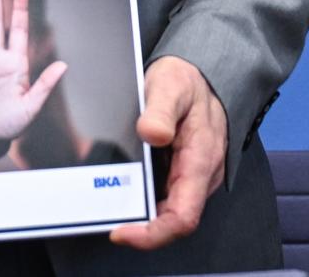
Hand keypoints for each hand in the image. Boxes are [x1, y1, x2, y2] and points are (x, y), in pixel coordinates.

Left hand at [110, 57, 227, 250]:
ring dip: (141, 213)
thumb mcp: (170, 86)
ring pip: (169, 211)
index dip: (152, 233)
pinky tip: (124, 188)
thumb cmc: (186, 81)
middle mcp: (202, 176)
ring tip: (110, 201)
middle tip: (105, 215)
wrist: (202, 75)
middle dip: (140, 225)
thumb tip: (152, 133)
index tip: (120, 231)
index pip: (183, 216)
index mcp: (201, 160)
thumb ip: (160, 110)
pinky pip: (167, 198)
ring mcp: (195, 177)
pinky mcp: (186, 174)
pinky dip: (145, 199)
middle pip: (172, 220)